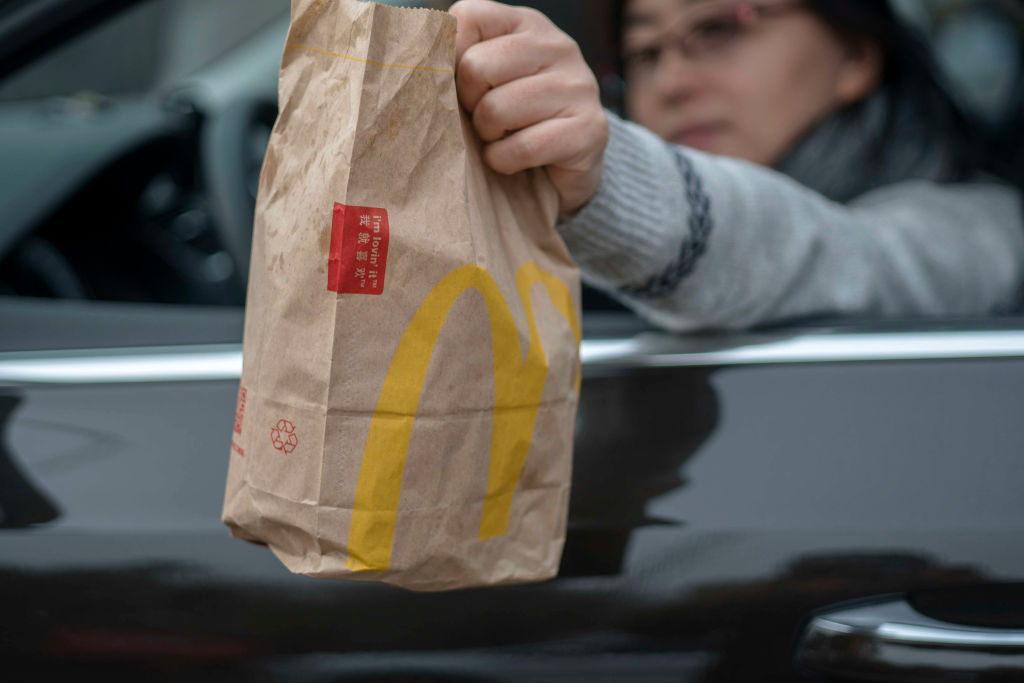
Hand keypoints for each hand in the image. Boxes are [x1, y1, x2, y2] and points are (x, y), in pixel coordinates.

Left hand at [450, 0, 608, 216]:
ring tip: (499, 139)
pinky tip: (511, 160)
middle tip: (483, 120)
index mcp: (526, 24)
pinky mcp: (590, 128)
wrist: (565, 166)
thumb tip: (418, 71)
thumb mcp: (485, 81)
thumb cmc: (513, 119)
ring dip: (487, 137)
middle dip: (468, 105)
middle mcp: (558, 46)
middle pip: (477, 68)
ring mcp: (579, 86)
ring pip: (497, 110)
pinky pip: (523, 147)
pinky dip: (505, 161)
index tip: (461, 86)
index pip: (468, 17)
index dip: (449, 58)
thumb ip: (456, 63)